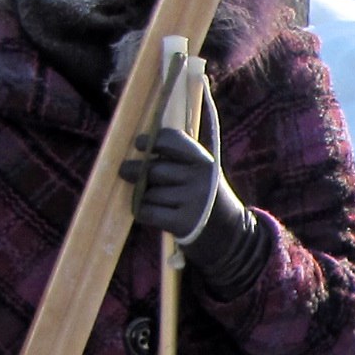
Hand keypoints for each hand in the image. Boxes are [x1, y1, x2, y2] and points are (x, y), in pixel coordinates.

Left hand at [119, 128, 267, 296]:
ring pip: (148, 192)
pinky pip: (147, 211)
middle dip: (135, 170)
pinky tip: (148, 212)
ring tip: (153, 198)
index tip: (139, 143)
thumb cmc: (208, 197)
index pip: (173, 141)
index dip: (152, 140)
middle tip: (125, 170)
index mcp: (205, 160)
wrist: (229, 235)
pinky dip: (142, 211)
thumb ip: (190, 151)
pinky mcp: (183, 223)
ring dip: (142, 195)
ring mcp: (193, 201)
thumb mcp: (206, 170)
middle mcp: (200, 178)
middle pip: (153, 169)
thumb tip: (185, 119)